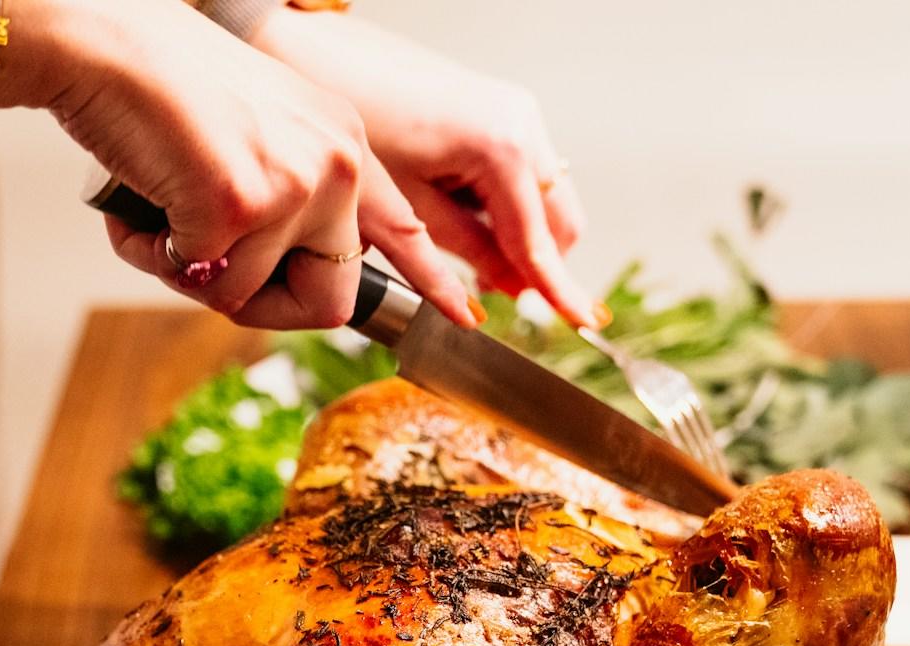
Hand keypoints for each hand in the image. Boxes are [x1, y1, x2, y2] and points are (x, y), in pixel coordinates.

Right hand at [22, 0, 471, 328]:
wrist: (103, 41)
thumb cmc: (158, 87)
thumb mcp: (257, 136)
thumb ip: (288, 197)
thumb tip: (275, 273)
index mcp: (344, 142)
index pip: (402, 226)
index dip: (429, 278)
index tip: (462, 313)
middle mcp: (336, 162)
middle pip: (329, 298)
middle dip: (258, 304)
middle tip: (202, 265)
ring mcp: (295, 184)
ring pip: (246, 296)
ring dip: (187, 270)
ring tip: (157, 209)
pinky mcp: (243, 204)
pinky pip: (201, 281)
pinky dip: (154, 255)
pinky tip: (139, 202)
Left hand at [250, 9, 598, 327]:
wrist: (325, 60)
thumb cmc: (358, 123)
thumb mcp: (411, 206)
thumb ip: (470, 251)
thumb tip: (510, 287)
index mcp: (503, 148)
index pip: (539, 239)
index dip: (558, 288)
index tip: (583, 321)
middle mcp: (522, 123)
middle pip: (560, 219)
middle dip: (536, 263)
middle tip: (492, 290)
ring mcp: (517, 112)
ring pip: (545, 198)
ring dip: (520, 235)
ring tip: (469, 255)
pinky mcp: (502, 110)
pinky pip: (525, 173)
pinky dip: (506, 206)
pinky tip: (465, 216)